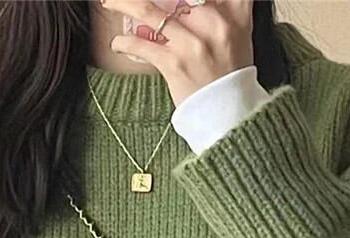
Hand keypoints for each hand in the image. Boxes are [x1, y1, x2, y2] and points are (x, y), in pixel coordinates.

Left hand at [103, 0, 254, 106]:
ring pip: (148, 11)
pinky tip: (117, 43)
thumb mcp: (239, 34)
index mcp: (234, 12)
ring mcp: (193, 43)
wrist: (230, 115)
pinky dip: (124, 43)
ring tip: (109, 2)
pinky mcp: (175, 64)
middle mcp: (214, 22)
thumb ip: (224, 9)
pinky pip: (142, 46)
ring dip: (123, 4)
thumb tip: (191, 2)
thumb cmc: (231, 74)